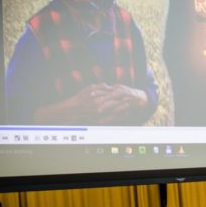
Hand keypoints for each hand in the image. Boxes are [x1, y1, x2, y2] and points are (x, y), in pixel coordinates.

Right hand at [32, 83, 147, 124]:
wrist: (72, 111)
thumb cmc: (80, 98)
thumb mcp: (89, 88)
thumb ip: (101, 87)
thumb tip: (110, 86)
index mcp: (99, 97)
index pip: (114, 95)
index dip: (123, 94)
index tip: (130, 93)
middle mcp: (101, 106)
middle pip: (117, 104)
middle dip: (126, 102)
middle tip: (134, 100)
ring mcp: (101, 114)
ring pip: (116, 112)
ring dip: (124, 109)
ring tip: (131, 107)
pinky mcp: (100, 120)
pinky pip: (112, 118)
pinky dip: (119, 116)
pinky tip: (125, 115)